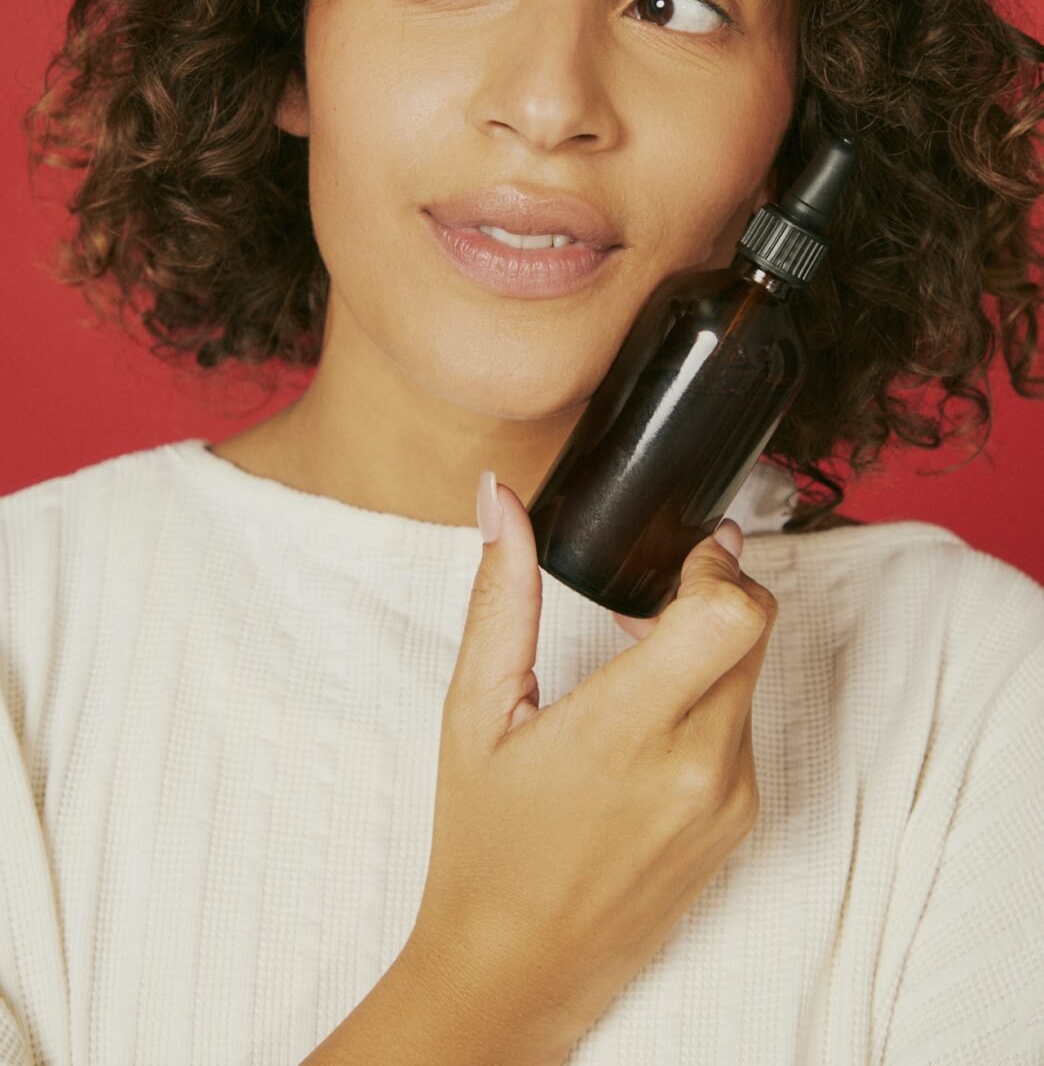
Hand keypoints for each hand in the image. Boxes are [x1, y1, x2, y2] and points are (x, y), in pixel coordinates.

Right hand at [405, 476, 776, 1062]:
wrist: (516, 970)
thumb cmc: (484, 845)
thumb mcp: (474, 713)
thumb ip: (499, 597)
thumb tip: (499, 502)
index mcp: (625, 731)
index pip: (733, 615)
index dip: (719, 563)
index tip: (690, 546)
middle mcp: (697, 767)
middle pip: (756, 631)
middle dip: (714, 593)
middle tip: (648, 602)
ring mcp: (729, 800)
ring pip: (754, 675)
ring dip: (713, 647)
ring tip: (638, 664)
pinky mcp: (742, 824)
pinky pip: (748, 728)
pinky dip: (712, 700)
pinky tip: (650, 724)